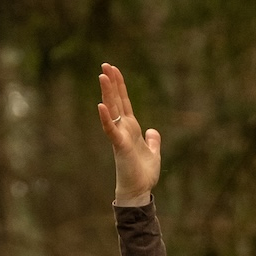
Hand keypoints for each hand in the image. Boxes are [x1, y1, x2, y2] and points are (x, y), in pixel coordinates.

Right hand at [98, 63, 160, 205]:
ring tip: (102, 76)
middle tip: (105, 64)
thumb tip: (153, 131)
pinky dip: (106, 118)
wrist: (139, 191)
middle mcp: (124, 129)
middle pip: (117, 101)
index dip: (120, 86)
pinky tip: (101, 105)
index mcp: (132, 128)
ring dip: (107, 93)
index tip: (114, 69)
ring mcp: (120, 136)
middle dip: (112, 83)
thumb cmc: (144, 175)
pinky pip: (111, 130)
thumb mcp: (154, 153)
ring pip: (112, 110)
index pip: (125, 102)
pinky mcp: (119, 146)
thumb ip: (153, 141)